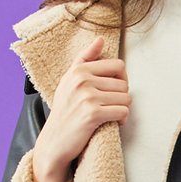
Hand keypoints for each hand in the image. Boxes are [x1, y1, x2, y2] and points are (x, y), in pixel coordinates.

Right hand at [35, 35, 131, 171]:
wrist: (54, 141)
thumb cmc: (65, 111)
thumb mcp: (70, 80)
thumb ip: (85, 58)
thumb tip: (101, 39)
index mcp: (79, 70)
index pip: (118, 66)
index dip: (121, 80)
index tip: (112, 91)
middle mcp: (82, 80)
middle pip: (124, 84)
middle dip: (121, 97)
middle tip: (109, 106)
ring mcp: (87, 97)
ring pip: (126, 98)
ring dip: (121, 109)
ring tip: (109, 115)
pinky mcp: (92, 114)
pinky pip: (122, 112)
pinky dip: (121, 120)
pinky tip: (111, 123)